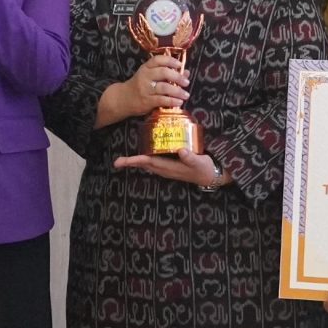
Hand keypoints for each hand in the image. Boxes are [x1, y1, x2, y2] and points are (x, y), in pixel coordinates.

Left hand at [114, 148, 228, 187]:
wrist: (209, 176)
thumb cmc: (204, 168)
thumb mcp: (199, 162)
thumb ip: (190, 157)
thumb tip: (181, 151)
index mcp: (169, 168)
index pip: (149, 162)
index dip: (136, 161)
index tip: (124, 161)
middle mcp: (165, 169)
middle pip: (144, 165)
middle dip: (131, 163)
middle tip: (117, 162)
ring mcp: (167, 169)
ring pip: (148, 164)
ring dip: (137, 162)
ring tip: (125, 160)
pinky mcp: (170, 166)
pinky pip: (154, 162)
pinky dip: (146, 158)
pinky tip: (145, 152)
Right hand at [122, 53, 189, 117]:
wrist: (123, 99)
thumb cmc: (140, 86)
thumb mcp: (150, 76)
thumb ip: (167, 73)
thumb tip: (186, 73)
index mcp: (146, 67)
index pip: (158, 60)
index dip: (170, 61)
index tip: (179, 65)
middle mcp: (145, 76)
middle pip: (163, 72)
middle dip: (177, 77)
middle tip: (186, 82)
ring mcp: (145, 89)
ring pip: (164, 87)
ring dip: (177, 91)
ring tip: (186, 95)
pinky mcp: (146, 101)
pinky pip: (162, 100)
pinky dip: (172, 101)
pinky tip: (179, 102)